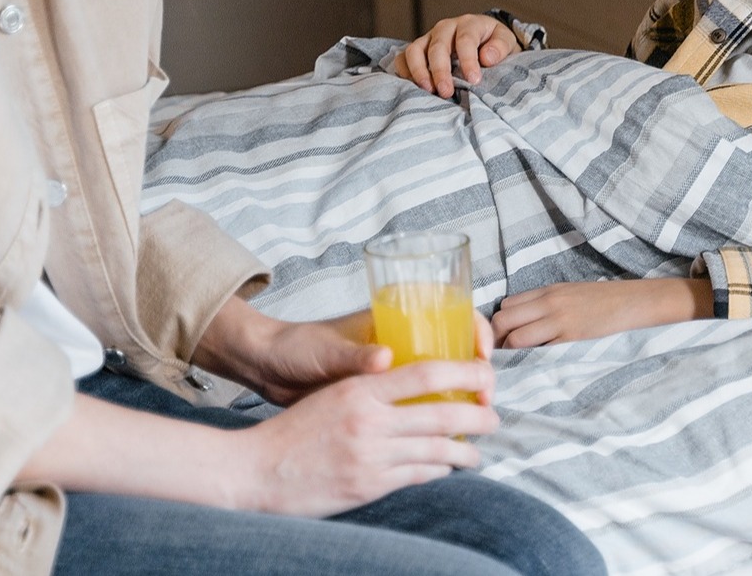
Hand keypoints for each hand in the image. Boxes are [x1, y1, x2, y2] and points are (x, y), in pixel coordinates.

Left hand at [195, 296, 497, 406]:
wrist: (266, 370)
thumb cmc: (295, 348)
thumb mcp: (326, 352)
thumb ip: (355, 357)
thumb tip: (386, 359)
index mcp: (392, 320)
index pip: (452, 314)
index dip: (476, 333)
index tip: (482, 360)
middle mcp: (400, 343)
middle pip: (455, 351)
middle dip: (477, 373)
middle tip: (484, 403)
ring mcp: (393, 371)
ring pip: (442, 381)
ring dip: (461, 398)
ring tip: (472, 424)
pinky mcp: (383, 396)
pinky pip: (421, 403)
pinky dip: (436, 416)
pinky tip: (443, 438)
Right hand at [232, 360, 499, 516]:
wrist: (255, 470)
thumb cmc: (294, 431)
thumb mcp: (332, 394)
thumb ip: (372, 386)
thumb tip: (413, 380)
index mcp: (361, 389)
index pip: (426, 372)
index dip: (465, 372)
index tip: (486, 374)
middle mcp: (369, 420)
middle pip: (442, 414)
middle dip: (477, 417)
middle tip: (493, 418)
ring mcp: (370, 456)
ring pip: (436, 450)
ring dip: (464, 452)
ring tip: (476, 453)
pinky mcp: (367, 485)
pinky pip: (416, 476)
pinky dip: (437, 471)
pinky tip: (445, 469)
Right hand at [394, 14, 522, 97]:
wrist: (483, 40)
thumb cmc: (494, 43)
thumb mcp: (506, 41)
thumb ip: (500, 47)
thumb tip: (486, 57)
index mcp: (469, 24)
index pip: (465, 40)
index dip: (468, 61)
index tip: (474, 80)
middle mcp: (446, 28)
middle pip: (437, 47)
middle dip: (440, 71)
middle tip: (447, 92)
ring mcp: (429, 38)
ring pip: (414, 50)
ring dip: (419, 71)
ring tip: (428, 90)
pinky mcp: (418, 49)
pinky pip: (403, 57)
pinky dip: (404, 72)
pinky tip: (414, 87)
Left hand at [493, 278, 713, 347]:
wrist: (634, 302)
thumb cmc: (603, 301)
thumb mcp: (570, 293)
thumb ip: (545, 304)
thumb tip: (520, 322)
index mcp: (547, 290)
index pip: (505, 305)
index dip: (498, 325)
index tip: (499, 341)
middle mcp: (548, 302)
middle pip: (502, 320)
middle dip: (495, 340)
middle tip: (500, 357)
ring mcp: (559, 320)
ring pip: (515, 338)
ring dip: (509, 354)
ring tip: (514, 366)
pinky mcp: (571, 337)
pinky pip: (539, 351)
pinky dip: (530, 360)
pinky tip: (532, 368)